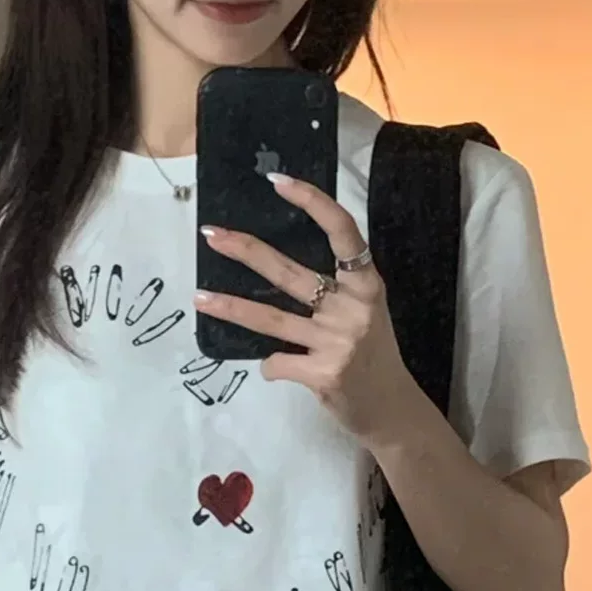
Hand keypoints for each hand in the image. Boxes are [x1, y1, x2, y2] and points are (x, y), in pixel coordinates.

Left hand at [195, 172, 420, 450]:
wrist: (391, 408)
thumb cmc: (372, 354)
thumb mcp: (364, 310)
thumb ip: (334, 287)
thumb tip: (272, 265)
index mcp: (367, 283)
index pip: (342, 231)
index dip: (312, 202)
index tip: (278, 182)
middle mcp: (354, 307)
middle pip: (290, 271)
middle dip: (246, 250)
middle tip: (211, 235)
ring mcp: (339, 341)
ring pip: (271, 319)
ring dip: (231, 308)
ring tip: (200, 298)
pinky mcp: (324, 374)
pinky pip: (277, 362)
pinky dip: (269, 365)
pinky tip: (274, 368)